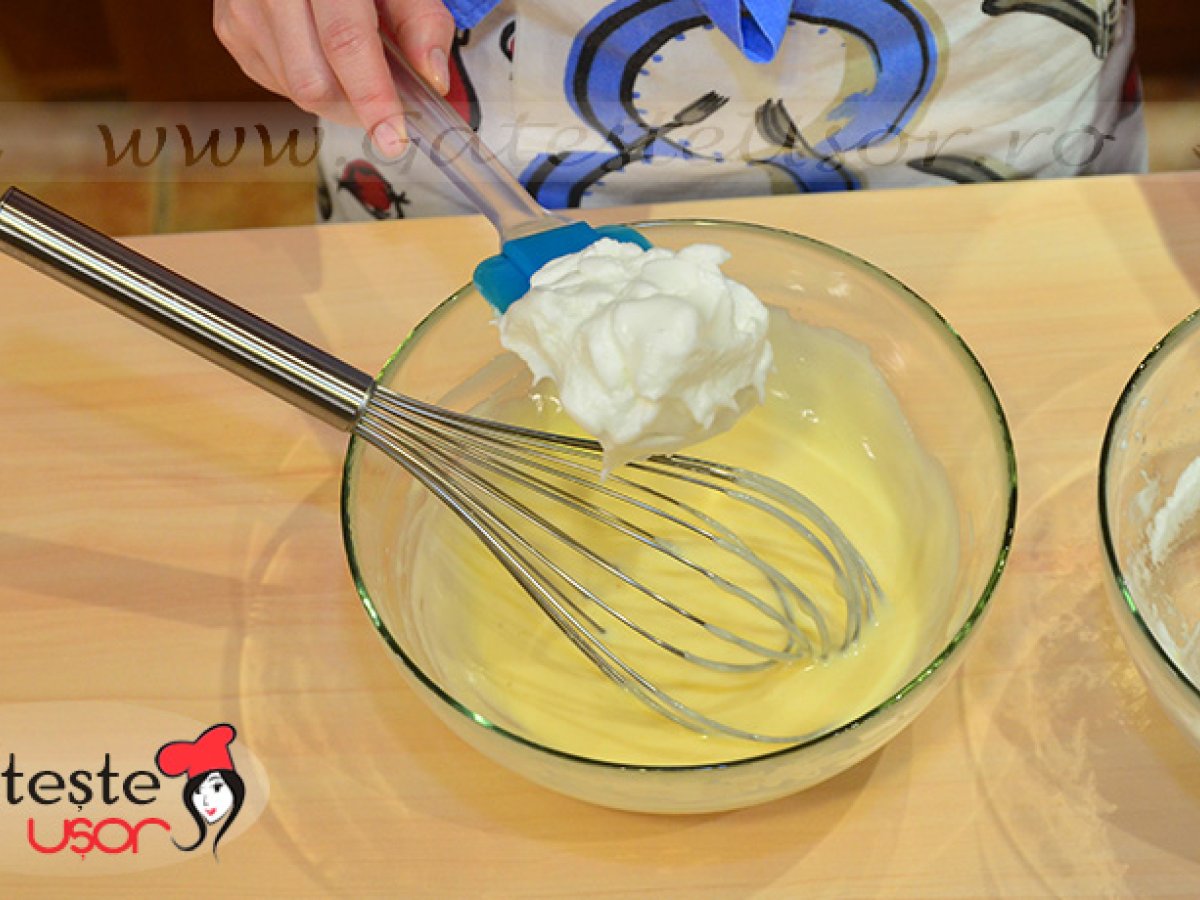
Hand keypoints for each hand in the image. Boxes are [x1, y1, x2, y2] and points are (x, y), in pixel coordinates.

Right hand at [213, 0, 454, 156]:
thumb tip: (433, 77)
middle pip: (312, 80)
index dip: (372, 95)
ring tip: (355, 72)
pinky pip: (274, 81)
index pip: (344, 41)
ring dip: (334, 99)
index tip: (393, 137)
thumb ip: (420, 20)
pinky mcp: (230, 27)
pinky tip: (321, 59)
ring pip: (293, 88)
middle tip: (385, 110)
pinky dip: (307, 84)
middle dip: (356, 109)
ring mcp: (242, 8)